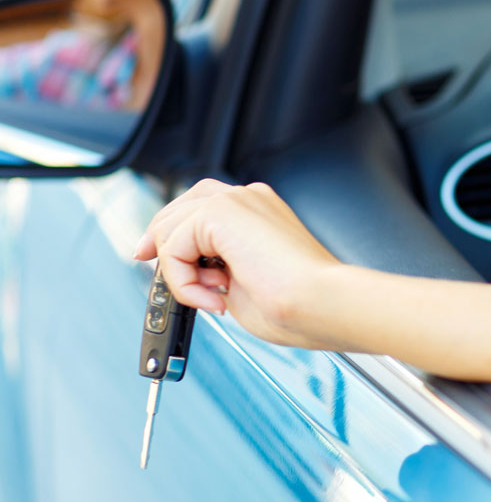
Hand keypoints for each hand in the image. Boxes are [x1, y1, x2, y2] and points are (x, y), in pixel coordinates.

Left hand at [134, 180, 345, 350]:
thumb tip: (188, 276)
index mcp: (259, 212)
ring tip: (213, 298)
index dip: (173, 235)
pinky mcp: (220, 212)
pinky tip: (213, 296)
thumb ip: (215, 269)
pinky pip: (172, 246)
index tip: (159, 262)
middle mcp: (247, 198)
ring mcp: (235, 200)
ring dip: (179, 273)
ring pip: (169, 227)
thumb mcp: (243, 282)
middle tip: (162, 277)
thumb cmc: (298, 303)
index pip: (200, 210)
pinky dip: (182, 280)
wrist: (320, 301)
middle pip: (177, 208)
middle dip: (160, 244)